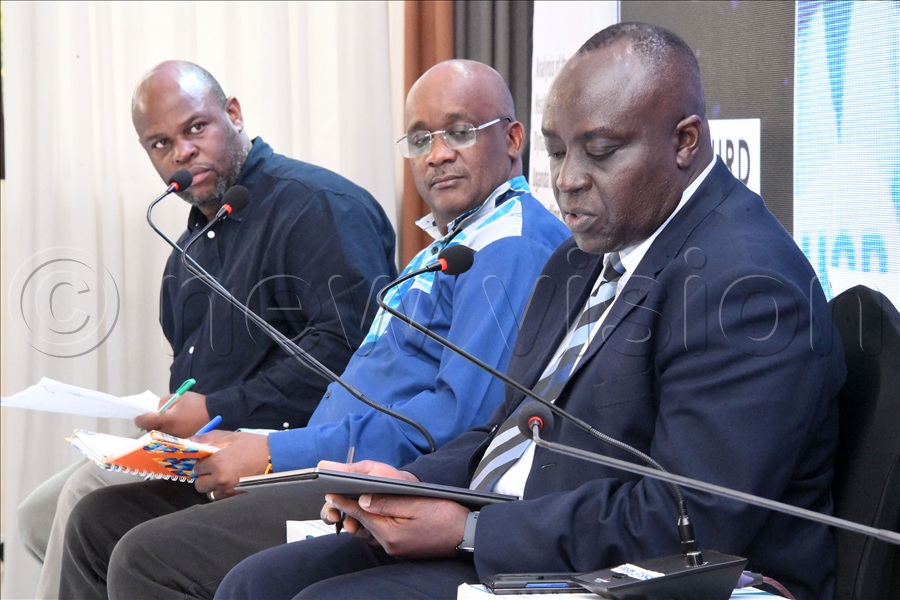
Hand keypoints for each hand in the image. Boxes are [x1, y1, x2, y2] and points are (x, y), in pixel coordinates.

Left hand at [135, 391, 209, 437]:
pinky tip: (170, 429)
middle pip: (150, 431)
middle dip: (148, 426)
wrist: (215, 412)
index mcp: (168, 419)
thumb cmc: (196, 403)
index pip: (146, 421)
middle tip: (149, 420)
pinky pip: (169, 439)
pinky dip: (167, 434)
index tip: (137, 417)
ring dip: (157, 431)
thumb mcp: (179, 396)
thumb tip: (155, 410)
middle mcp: (170, 431)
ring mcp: (176, 438)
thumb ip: (163, 403)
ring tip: (161, 424)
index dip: (140, 419)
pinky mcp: (182, 442)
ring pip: (159, 437)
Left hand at [191, 431, 269, 499]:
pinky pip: (222, 497)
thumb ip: (208, 439)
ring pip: (210, 493)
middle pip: (199, 485)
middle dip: (204, 477)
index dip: (201, 463)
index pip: (196, 468)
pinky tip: (232, 481)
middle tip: (214, 469)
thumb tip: (189, 440)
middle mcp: (221, 479)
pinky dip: (223, 491)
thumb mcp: (231, 437)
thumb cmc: (254, 445)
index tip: (208, 460)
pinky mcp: (237, 496)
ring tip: (224, 476)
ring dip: (213, 486)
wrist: (276, 457)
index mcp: (217, 463)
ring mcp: (229, 490)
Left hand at [317, 460, 466, 558]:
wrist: (467, 535)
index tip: (330, 492)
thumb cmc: (446, 516)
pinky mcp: (401, 548)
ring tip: (347, 502)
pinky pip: (381, 533)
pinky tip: (371, 512)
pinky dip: (373, 522)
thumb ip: (388, 502)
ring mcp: (395, 548)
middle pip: (363, 523)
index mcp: (391, 532)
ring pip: (370, 529)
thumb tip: (363, 499)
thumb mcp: (417, 503)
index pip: (361, 513)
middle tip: (334, 494)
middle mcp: (389, 544)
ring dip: (360, 516)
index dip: (345, 501)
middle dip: (349, 508)